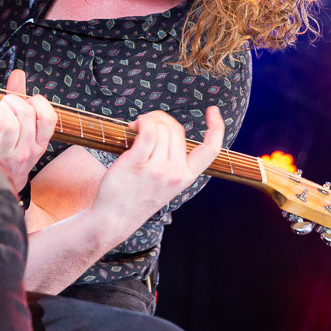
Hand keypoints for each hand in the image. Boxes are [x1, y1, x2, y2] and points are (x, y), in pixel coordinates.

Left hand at [0, 69, 56, 192]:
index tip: (24, 103)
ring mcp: (7, 158)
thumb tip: (18, 73)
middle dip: (11, 100)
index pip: (49, 118)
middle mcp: (27, 152)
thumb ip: (21, 101)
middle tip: (2, 104)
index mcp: (39, 144)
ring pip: (9, 125)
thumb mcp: (23, 132)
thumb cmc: (12, 153)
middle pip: (26, 114)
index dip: (36, 102)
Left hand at [91, 106, 223, 244]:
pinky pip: (147, 130)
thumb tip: (163, 127)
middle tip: (144, 124)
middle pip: (176, 129)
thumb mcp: (164, 184)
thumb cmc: (135, 198)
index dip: (217, 127)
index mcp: (186, 177)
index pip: (211, 150)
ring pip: (160, 128)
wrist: (113, 220)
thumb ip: (172, 162)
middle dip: (160, 118)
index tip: (213, 110)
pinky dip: (142, 122)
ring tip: (135, 128)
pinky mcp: (137, 164)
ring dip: (147, 120)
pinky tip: (133, 127)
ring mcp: (157, 169)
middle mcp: (176, 173)